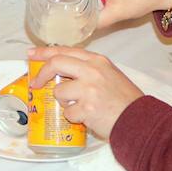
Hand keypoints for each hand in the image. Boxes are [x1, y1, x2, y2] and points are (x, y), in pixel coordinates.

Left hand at [26, 46, 142, 138]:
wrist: (139, 120)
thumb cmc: (124, 100)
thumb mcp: (109, 74)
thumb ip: (87, 70)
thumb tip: (60, 73)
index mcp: (97, 60)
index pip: (64, 50)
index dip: (44, 52)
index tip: (31, 54)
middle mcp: (92, 71)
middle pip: (56, 64)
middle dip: (41, 74)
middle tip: (35, 84)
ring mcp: (89, 89)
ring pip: (59, 92)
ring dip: (64, 103)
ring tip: (80, 107)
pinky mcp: (87, 108)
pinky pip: (68, 113)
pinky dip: (74, 117)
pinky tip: (88, 117)